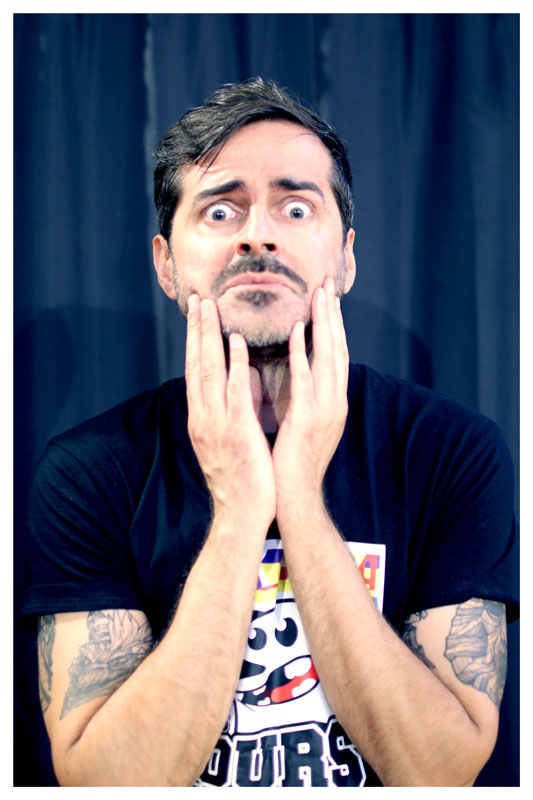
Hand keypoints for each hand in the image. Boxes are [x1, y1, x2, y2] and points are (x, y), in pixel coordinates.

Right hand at [185, 295, 275, 528]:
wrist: (242, 514)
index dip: (195, 341)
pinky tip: (236, 341)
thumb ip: (232, 407)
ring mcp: (217, 423)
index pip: (195, 372)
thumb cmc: (240, 478)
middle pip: (195, 365)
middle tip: (197, 298)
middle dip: (196, 330)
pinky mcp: (236, 431)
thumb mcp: (228, 440)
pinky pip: (234, 391)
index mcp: (201, 419)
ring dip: (208, 337)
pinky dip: (233, 364)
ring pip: (208, 371)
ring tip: (209, 307)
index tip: (196, 315)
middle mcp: (203, 417)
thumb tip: (242, 377)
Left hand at [272, 277, 348, 512]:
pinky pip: (306, 380)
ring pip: (329, 358)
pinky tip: (299, 332)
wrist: (295, 495)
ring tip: (319, 296)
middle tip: (328, 285)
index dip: (334, 326)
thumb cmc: (294, 460)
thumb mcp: (304, 422)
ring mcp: (325, 410)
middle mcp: (335, 402)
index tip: (328, 298)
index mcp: (334, 401)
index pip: (337, 355)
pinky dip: (304, 354)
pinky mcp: (308, 420)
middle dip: (334, 317)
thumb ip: (305, 395)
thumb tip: (298, 371)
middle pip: (338, 350)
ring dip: (325, 325)